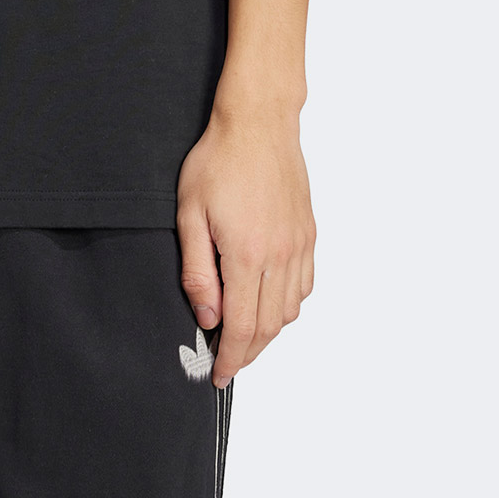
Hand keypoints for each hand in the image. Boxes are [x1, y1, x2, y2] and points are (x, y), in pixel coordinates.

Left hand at [176, 98, 317, 388]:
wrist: (258, 123)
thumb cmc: (218, 161)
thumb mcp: (190, 214)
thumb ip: (197, 272)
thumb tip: (207, 316)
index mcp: (247, 255)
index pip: (241, 327)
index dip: (231, 359)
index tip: (219, 374)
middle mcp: (279, 256)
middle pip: (268, 327)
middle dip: (247, 353)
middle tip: (228, 363)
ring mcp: (298, 245)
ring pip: (289, 311)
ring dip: (268, 331)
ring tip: (244, 333)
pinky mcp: (308, 234)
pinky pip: (304, 286)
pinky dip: (288, 305)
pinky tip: (269, 301)